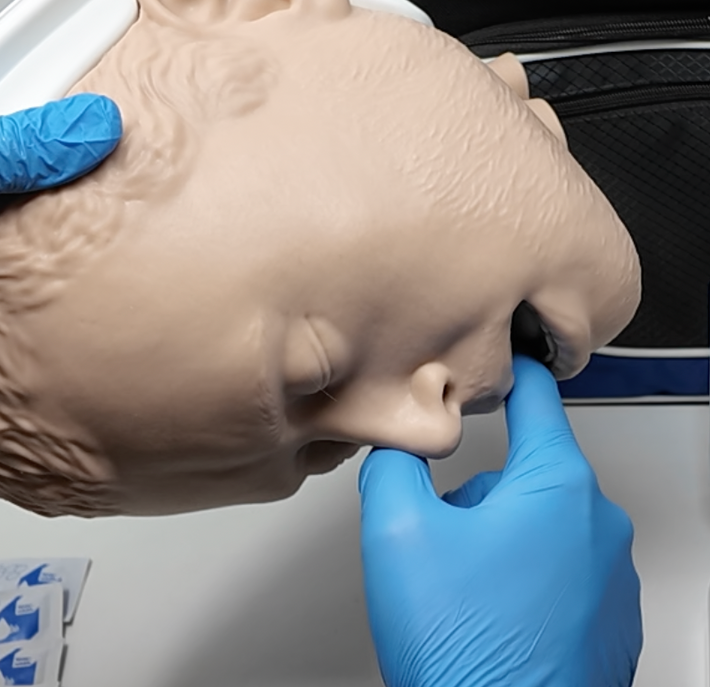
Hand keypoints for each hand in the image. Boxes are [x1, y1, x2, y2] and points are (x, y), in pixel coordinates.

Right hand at [360, 356, 640, 686]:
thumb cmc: (468, 649)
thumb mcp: (399, 530)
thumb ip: (393, 464)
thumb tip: (397, 445)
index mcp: (558, 489)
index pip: (537, 398)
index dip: (510, 370)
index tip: (503, 351)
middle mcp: (598, 528)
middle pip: (524, 473)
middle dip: (477, 494)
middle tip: (439, 540)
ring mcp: (608, 581)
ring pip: (537, 527)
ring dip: (497, 543)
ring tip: (461, 593)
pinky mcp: (606, 625)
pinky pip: (555, 575)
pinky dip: (521, 584)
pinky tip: (487, 619)